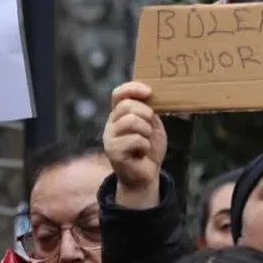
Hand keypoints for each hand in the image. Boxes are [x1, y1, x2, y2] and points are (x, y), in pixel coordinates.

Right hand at [104, 82, 166, 206]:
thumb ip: (148, 109)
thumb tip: (151, 93)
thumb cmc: (149, 147)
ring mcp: (110, 138)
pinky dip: (145, 145)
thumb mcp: (152, 124)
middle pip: (127, 105)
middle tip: (150, 128)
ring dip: (146, 131)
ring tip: (145, 141)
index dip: (133, 88)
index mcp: (119, 114)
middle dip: (146, 114)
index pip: (119, 93)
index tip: (149, 92)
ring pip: (131, 121)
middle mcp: (111, 124)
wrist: (146, 174)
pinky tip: (142, 152)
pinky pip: (135, 139)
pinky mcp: (113, 152)